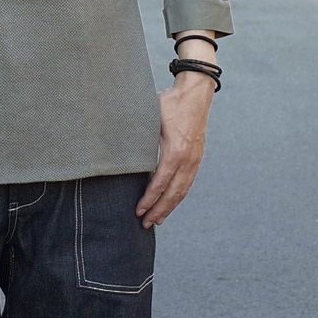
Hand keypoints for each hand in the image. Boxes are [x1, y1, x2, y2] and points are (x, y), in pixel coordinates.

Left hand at [136, 71, 214, 228]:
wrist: (196, 94)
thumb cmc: (170, 102)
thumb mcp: (151, 116)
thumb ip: (140, 134)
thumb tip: (119, 147)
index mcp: (175, 150)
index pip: (160, 182)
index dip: (149, 199)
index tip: (138, 210)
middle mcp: (187, 159)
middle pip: (173, 193)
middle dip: (158, 210)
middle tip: (145, 223)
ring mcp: (195, 160)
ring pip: (182, 191)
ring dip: (169, 207)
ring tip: (157, 219)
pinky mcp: (198, 158)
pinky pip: (188, 183)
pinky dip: (179, 196)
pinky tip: (171, 202)